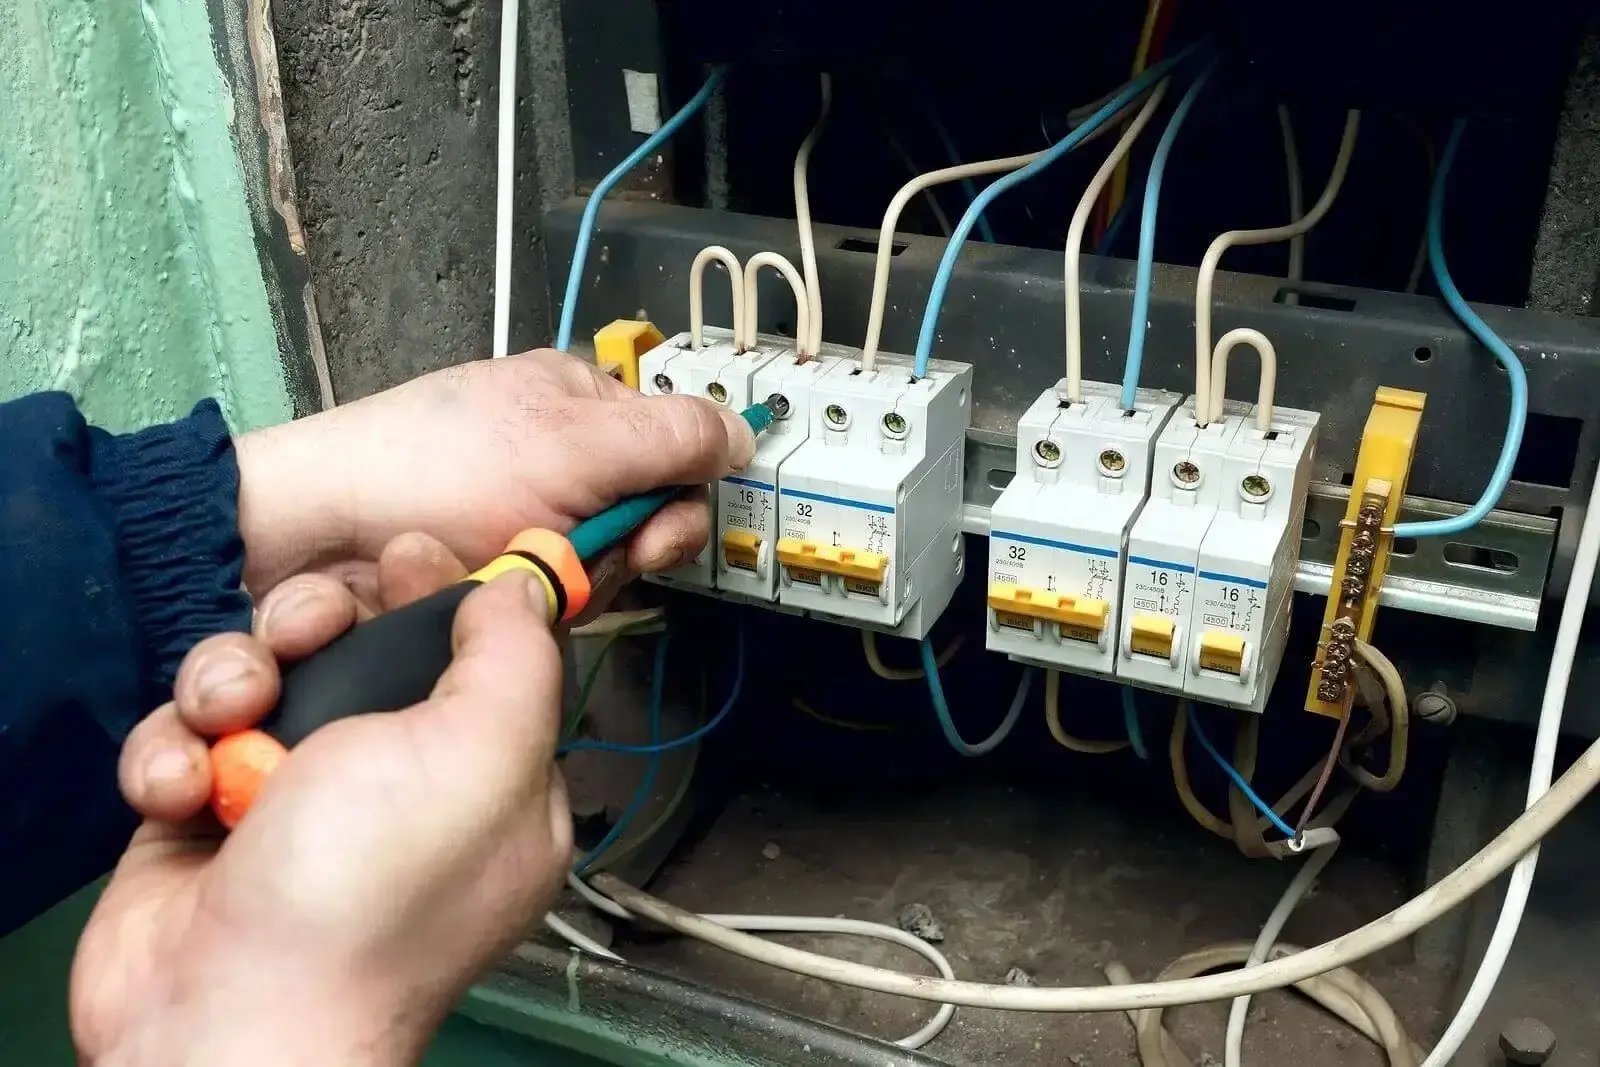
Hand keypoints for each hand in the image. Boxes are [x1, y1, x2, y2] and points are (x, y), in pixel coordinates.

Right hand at [72, 535, 566, 1066]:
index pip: (477, 656)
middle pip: (360, 649)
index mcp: (491, 779)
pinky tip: (181, 789)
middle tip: (302, 632)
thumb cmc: (370, 887)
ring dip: (232, 679)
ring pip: (263, 680)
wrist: (227, 1013)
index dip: (439, 593)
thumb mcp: (483, 750)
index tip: (405, 554)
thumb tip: (520, 588)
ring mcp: (299, 804)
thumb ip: (516, 657)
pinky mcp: (207, 821)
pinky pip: (188, 741)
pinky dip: (175, 754)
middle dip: (319, 622)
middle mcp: (400, 789)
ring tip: (231, 717)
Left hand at [235, 349, 754, 595]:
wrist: (317, 541)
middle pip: (642, 519)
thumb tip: (746, 433)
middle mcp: (557, 457)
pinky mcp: (492, 572)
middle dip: (619, 551)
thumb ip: (674, 437)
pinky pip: (552, 600)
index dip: (675, 498)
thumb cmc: (439, 470)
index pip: (673, 449)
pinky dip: (533, 607)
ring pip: (600, 569)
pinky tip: (496, 596)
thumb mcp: (575, 442)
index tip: (654, 532)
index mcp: (577, 400)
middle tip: (579, 558)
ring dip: (572, 583)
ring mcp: (522, 517)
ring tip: (515, 572)